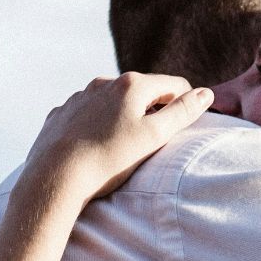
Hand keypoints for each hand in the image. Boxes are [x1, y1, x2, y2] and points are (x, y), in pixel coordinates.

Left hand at [23, 73, 212, 202]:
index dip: (185, 104)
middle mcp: (103, 83)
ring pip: (112, 102)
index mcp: (131, 84)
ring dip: (123, 117)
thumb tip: (205, 93)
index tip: (184, 126)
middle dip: (153, 110)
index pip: (174, 85)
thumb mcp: (154, 136)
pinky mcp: (61, 114)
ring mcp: (79, 97)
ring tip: (122, 146)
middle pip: (142, 91)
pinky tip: (95, 146)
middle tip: (154, 141)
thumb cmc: (109, 159)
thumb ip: (182, 112)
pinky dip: (96, 125)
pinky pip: (87, 114)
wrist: (55, 177)